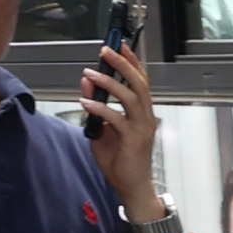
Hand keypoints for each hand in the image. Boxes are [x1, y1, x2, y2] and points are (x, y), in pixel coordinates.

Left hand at [76, 44, 158, 205]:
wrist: (131, 186)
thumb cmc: (121, 160)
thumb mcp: (102, 128)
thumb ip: (96, 106)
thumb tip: (87, 85)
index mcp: (141, 113)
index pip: (140, 83)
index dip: (132, 63)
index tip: (120, 46)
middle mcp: (146, 118)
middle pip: (139, 85)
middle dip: (123, 65)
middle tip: (106, 51)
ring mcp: (142, 129)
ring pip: (130, 98)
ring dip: (110, 83)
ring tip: (91, 74)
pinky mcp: (133, 140)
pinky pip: (117, 119)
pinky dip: (101, 108)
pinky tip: (86, 103)